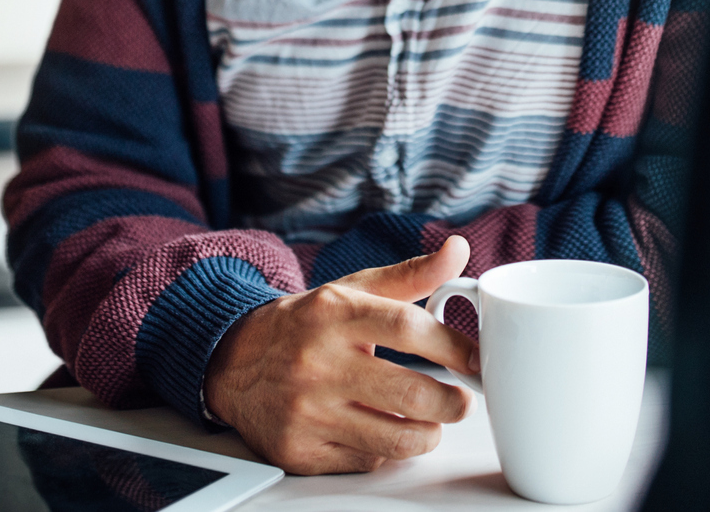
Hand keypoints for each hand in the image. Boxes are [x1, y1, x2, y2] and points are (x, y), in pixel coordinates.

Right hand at [202, 235, 478, 473]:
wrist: (234, 362)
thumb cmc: (306, 325)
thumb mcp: (352, 290)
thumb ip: (411, 275)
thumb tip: (458, 249)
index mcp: (335, 314)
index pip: (409, 328)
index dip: (454, 346)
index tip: (476, 360)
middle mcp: (318, 363)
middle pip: (409, 392)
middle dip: (452, 403)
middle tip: (463, 402)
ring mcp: (307, 411)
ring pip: (394, 438)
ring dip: (428, 434)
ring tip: (432, 422)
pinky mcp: (300, 451)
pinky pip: (366, 459)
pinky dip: (387, 449)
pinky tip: (387, 431)